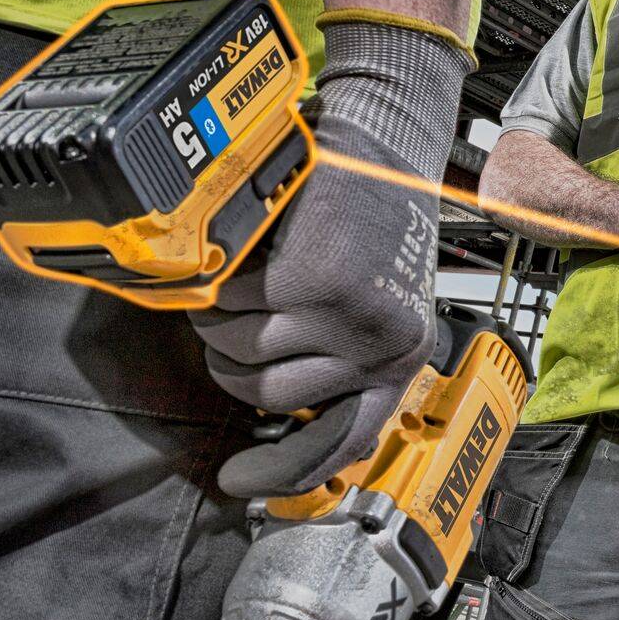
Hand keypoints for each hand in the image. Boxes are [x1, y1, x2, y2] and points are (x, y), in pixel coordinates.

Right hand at [191, 23, 462, 496]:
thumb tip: (279, 414)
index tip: (234, 483)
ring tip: (240, 271)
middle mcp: (381, 347)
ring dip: (219, 313)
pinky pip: (231, 302)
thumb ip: (337, 352)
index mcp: (399, 356)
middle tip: (230, 310)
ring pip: (238, 349)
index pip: (340, 443)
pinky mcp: (313, 283)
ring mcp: (349, 318)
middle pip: (262, 393)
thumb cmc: (370, 208)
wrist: (385, 136)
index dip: (282, 473)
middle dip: (229, 354)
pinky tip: (243, 246)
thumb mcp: (372, 292)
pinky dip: (221, 275)